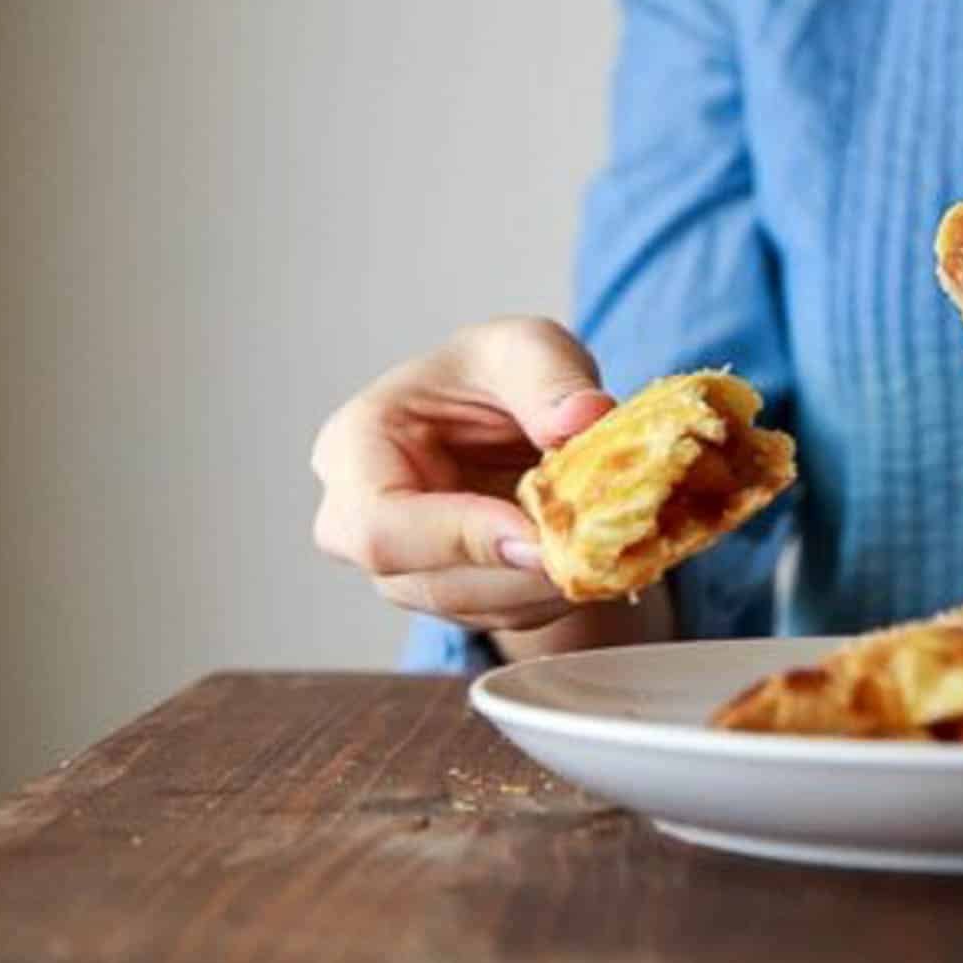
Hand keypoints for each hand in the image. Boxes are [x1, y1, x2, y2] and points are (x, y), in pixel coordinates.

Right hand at [311, 317, 615, 630]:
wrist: (511, 415)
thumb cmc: (499, 374)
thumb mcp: (527, 347)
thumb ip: (550, 378)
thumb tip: (583, 419)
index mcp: (355, 448)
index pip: (381, 523)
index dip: (460, 539)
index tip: (539, 535)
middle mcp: (360, 522)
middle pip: (428, 583)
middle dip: (520, 574)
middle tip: (594, 549)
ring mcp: (404, 570)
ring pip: (476, 609)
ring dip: (549, 586)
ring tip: (607, 540)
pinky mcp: (452, 596)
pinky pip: (506, 615)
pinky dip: (559, 593)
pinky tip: (595, 554)